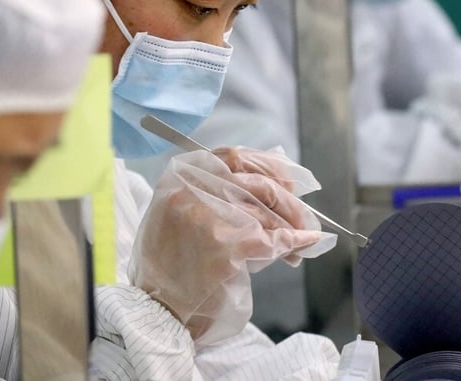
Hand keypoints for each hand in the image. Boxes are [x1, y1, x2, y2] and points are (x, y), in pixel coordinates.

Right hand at [128, 150, 332, 344]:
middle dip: (287, 201)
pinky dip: (294, 242)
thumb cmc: (172, 260)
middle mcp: (194, 190)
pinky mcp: (226, 247)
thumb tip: (274, 183)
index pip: (234, 156)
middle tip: (303, 216)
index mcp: (182, 176)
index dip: (267, 166)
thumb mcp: (181, 211)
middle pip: (257, 184)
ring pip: (267, 214)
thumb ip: (215, 191)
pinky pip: (273, 240)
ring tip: (297, 240)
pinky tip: (302, 245)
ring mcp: (210, 217)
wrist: (157, 305)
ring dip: (290, 227)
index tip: (287, 180)